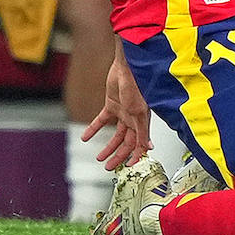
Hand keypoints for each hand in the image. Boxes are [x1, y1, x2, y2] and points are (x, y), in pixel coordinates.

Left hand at [83, 52, 151, 170]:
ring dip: (108, 147)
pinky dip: (93, 129)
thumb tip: (148, 149)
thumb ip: (143, 132)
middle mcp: (133, 118)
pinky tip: (86, 137)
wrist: (127, 67)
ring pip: (115, 135)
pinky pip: (101, 120)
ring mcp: (122, 112)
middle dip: (118, 155)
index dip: (134, 156)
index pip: (139, 144)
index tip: (128, 167)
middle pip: (126, 142)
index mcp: (142, 121)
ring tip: (99, 157)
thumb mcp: (140, 113)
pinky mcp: (111, 104)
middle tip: (108, 166)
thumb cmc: (138, 86)